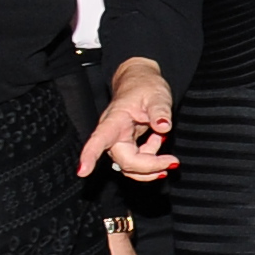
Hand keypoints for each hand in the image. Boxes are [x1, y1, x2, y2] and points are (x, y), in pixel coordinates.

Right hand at [82, 59, 178, 180]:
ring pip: (129, 166)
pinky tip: (159, 144)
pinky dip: (150, 162)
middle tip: (172, 161)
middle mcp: (113, 134)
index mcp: (115, 119)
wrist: (141, 83)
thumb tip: (164, 127)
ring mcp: (119, 142)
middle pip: (124, 160)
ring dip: (149, 169)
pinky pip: (135, 164)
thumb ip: (160, 110)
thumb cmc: (145, 87)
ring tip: (168, 157)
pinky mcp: (127, 147)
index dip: (90, 155)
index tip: (83, 171)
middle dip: (147, 166)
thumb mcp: (157, 94)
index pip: (100, 138)